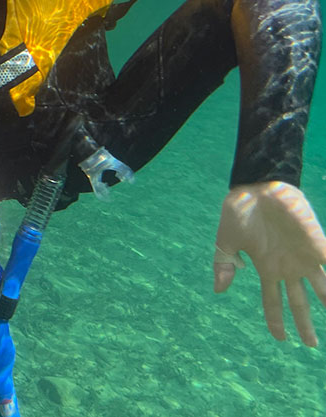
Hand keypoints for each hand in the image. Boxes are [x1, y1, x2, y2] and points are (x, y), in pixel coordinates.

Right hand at [214, 181, 325, 345]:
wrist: (255, 186)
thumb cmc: (238, 212)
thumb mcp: (226, 241)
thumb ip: (223, 264)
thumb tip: (219, 290)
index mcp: (267, 268)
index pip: (274, 301)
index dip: (277, 321)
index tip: (282, 340)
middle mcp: (288, 266)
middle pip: (300, 302)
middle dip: (306, 325)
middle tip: (314, 346)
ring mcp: (304, 255)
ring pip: (322, 287)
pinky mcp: (316, 241)